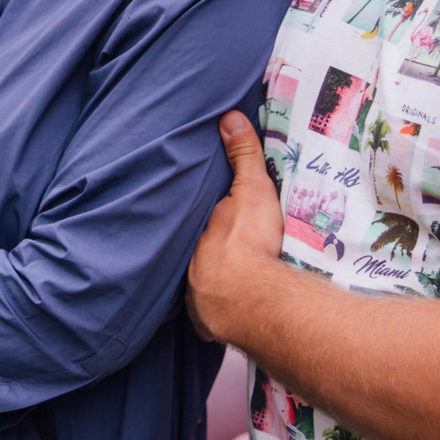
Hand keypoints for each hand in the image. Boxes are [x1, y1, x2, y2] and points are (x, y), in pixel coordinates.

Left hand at [187, 110, 284, 345]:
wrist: (250, 298)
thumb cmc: (249, 241)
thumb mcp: (251, 190)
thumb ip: (242, 155)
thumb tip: (227, 116)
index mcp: (195, 233)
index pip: (195, 223)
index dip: (206, 223)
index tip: (216, 223)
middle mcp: (189, 265)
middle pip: (195, 256)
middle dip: (205, 256)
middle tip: (224, 256)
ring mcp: (196, 297)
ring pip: (198, 287)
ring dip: (209, 286)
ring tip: (225, 284)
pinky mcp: (208, 324)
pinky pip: (209, 318)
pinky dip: (216, 315)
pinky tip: (224, 314)